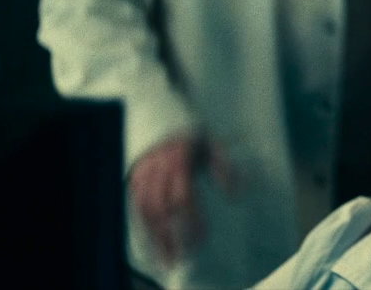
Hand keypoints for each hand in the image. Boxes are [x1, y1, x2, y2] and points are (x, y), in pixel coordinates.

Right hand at [129, 135, 238, 265]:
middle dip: (171, 236)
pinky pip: (136, 206)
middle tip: (183, 256)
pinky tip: (155, 241)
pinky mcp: (134, 178)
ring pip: (145, 210)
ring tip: (168, 256)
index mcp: (178, 159)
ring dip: (156, 236)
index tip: (202, 237)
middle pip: (161, 208)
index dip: (192, 219)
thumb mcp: (213, 144)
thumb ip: (224, 167)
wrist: (163, 115)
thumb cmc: (192, 135)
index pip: (183, 196)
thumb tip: (236, 194)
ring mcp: (143, 173)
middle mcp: (157, 167)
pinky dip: (145, 226)